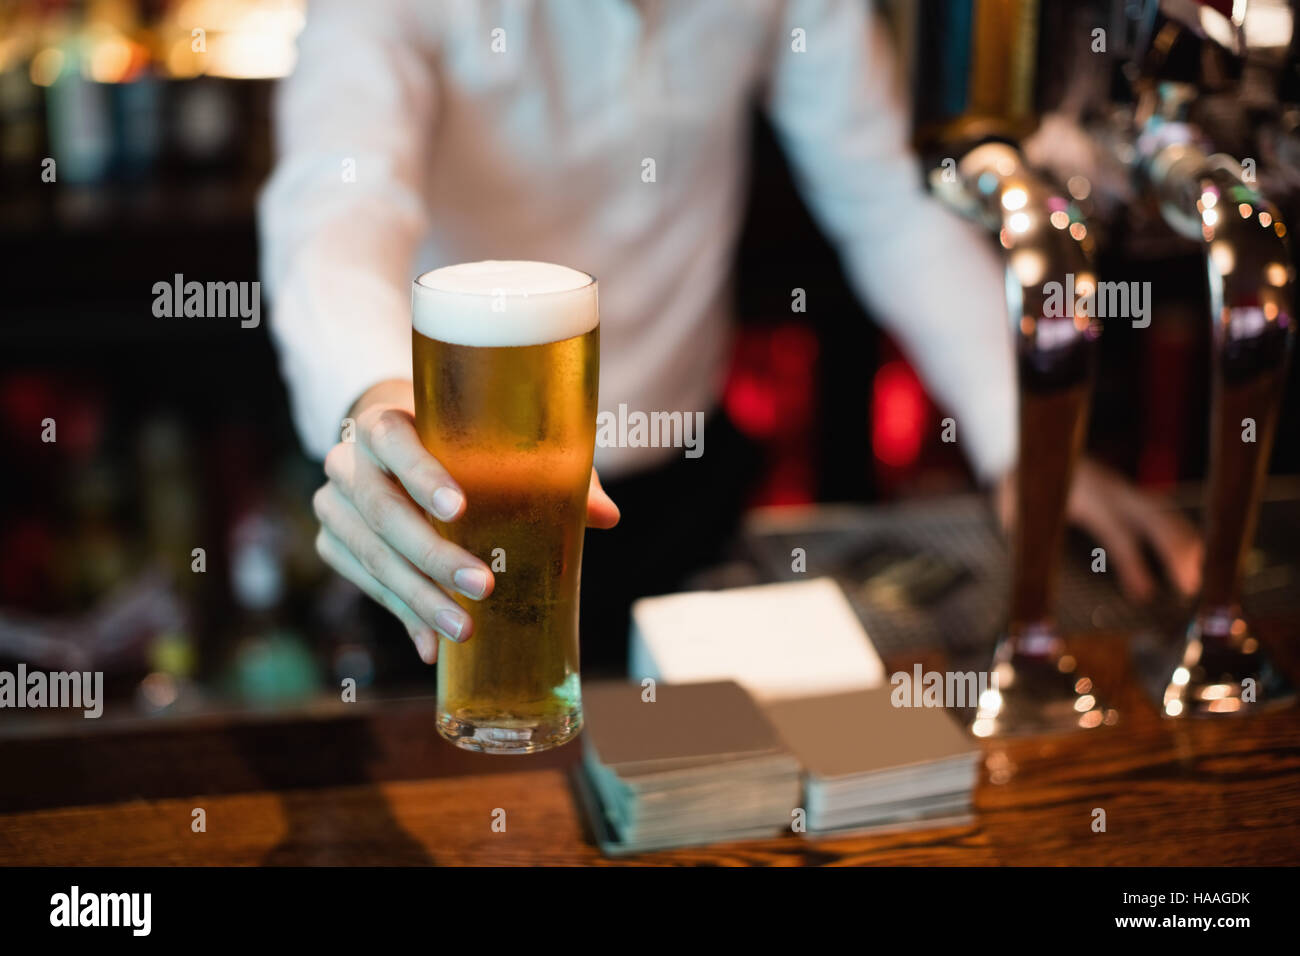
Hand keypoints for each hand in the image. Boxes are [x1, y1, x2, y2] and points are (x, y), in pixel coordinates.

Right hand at [312, 378, 619, 662]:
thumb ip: (547, 473)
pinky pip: (367, 586)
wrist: (390, 448)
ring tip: (464, 628)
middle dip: (433, 556)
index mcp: (382, 422)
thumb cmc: (455, 443)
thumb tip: (606, 516)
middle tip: (482, 587)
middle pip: (382, 511)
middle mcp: (348, 462)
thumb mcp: (494, 445)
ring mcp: (333, 506)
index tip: (460, 508)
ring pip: (371, 556)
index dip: (421, 473)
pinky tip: (434, 643)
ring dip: (419, 598)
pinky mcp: (332, 544)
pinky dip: (404, 615)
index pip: (392, 439)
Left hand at [995, 457, 1201, 601]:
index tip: (1143, 595)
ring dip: (1186, 544)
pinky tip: (1197, 558)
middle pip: (1152, 515)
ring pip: (1163, 514)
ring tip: (1199, 579)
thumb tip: (1028, 565)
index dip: (1131, 562)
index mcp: (1081, 493)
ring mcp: (1122, 489)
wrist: (1028, 451)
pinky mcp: (1127, 495)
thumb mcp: (1016, 508)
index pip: (1115, 529)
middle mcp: (1109, 489)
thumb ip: (1028, 532)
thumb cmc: (1020, 488)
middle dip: (1174, 549)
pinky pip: (1161, 513)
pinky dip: (1181, 534)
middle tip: (1190, 587)